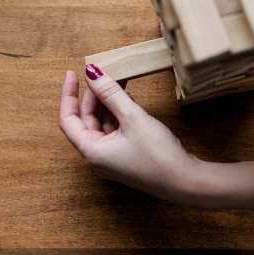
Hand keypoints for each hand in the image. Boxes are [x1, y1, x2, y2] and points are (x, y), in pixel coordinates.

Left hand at [59, 65, 200, 199]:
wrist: (185, 181)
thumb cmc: (159, 156)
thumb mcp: (133, 118)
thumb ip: (111, 94)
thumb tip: (92, 73)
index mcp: (91, 151)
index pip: (68, 119)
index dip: (68, 94)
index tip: (73, 73)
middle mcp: (97, 157)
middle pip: (86, 120)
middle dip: (94, 96)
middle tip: (105, 75)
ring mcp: (112, 158)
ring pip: (101, 124)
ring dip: (108, 103)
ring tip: (119, 83)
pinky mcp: (126, 157)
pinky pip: (115, 131)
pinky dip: (118, 114)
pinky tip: (129, 101)